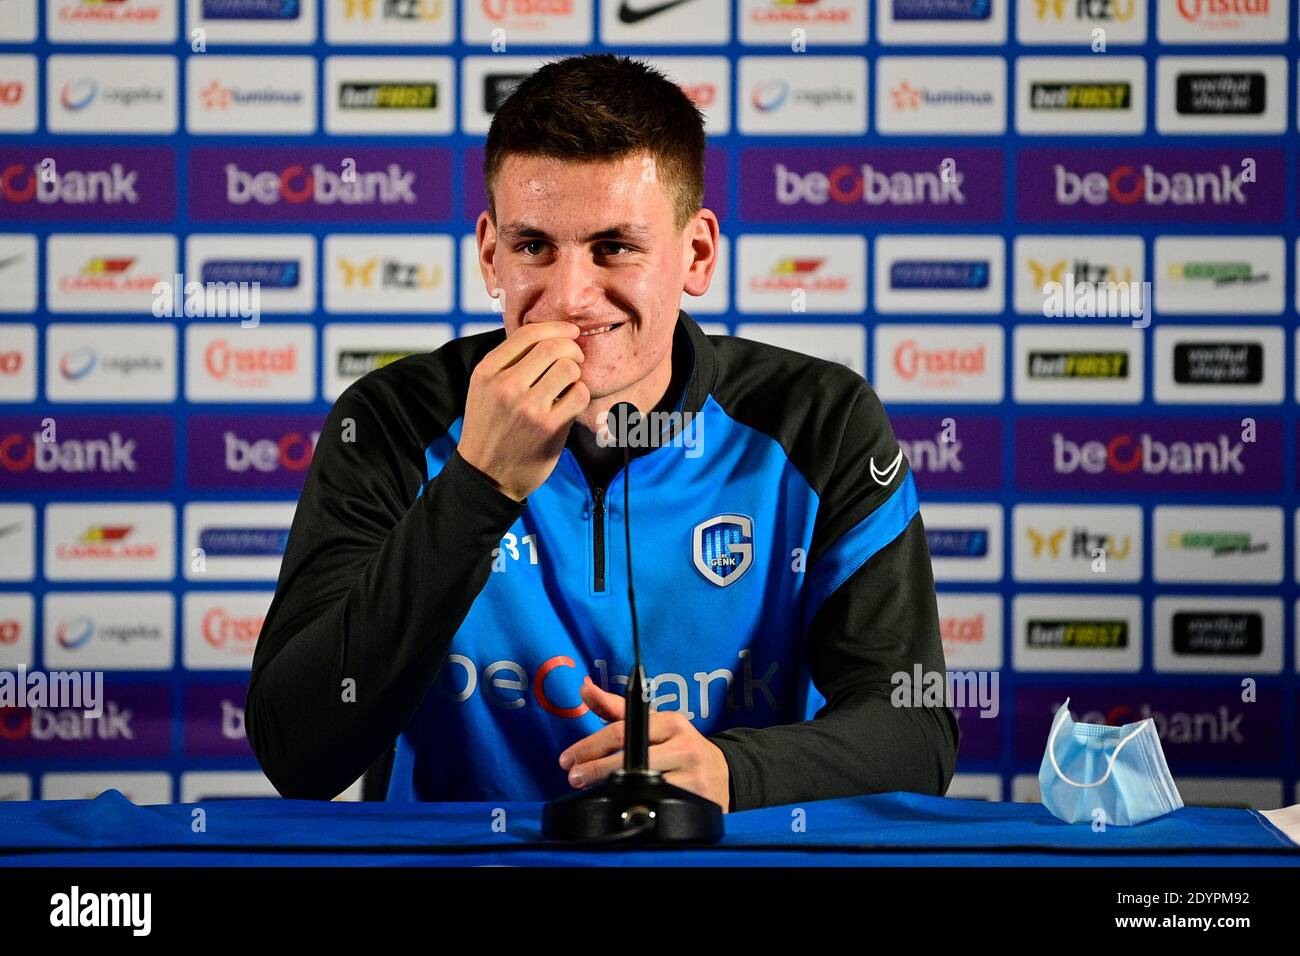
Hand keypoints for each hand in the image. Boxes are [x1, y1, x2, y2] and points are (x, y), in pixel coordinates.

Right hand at [457, 321, 589, 501]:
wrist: (487, 476)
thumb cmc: (491, 428)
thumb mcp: (484, 390)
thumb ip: (508, 363)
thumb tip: (549, 334)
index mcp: (487, 372)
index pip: (528, 334)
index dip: (556, 328)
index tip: (570, 332)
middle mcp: (505, 386)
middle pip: (553, 347)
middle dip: (571, 349)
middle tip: (574, 360)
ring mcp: (528, 407)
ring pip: (569, 367)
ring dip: (576, 373)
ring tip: (569, 384)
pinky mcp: (549, 426)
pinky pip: (580, 393)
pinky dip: (580, 395)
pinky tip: (570, 403)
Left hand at [557, 676, 730, 812]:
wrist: (723, 774)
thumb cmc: (679, 746)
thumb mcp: (653, 723)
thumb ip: (616, 708)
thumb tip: (585, 689)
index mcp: (671, 722)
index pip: (622, 731)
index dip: (590, 746)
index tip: (568, 758)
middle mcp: (684, 746)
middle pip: (631, 758)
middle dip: (595, 769)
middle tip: (574, 777)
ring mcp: (693, 775)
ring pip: (644, 783)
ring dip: (611, 790)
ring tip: (591, 792)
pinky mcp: (699, 800)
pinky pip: (660, 803)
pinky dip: (636, 804)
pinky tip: (622, 805)